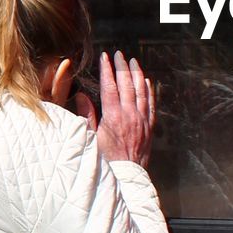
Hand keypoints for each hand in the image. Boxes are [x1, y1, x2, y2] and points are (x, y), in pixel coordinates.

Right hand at [94, 50, 155, 167]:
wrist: (126, 177)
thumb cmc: (105, 160)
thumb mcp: (90, 138)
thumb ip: (87, 115)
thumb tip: (81, 95)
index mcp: (113, 116)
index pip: (109, 86)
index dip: (107, 70)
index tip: (104, 57)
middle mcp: (130, 115)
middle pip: (126, 85)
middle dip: (122, 67)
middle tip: (119, 54)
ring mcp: (142, 120)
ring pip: (141, 91)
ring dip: (137, 74)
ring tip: (134, 62)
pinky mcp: (149, 127)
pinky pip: (152, 104)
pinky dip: (150, 91)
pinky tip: (147, 81)